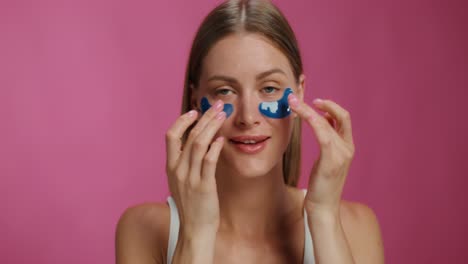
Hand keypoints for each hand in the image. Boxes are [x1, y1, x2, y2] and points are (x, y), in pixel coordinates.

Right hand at [165, 100, 226, 235]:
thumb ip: (185, 163)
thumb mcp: (181, 182)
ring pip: (199, 144)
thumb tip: (196, 143)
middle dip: (204, 118)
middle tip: (217, 106)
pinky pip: (209, 162)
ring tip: (222, 116)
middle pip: (189, 136)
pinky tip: (222, 139)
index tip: (195, 111)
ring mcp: (190, 178)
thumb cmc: (191, 205)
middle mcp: (178, 170)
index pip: (171, 136)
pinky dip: (215, 148)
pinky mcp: (204, 187)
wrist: (194, 230)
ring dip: (212, 127)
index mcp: (171, 167)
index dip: (182, 121)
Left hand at [288, 95, 354, 215]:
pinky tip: (299, 113)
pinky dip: (310, 119)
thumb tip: (320, 124)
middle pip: (342, 116)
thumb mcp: (325, 161)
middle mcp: (348, 148)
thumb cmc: (320, 187)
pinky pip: (322, 132)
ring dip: (308, 109)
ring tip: (292, 102)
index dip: (331, 107)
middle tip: (305, 99)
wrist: (323, 209)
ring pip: (326, 122)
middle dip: (325, 103)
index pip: (344, 119)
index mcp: (347, 148)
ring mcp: (342, 154)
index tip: (315, 102)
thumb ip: (327, 143)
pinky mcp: (331, 159)